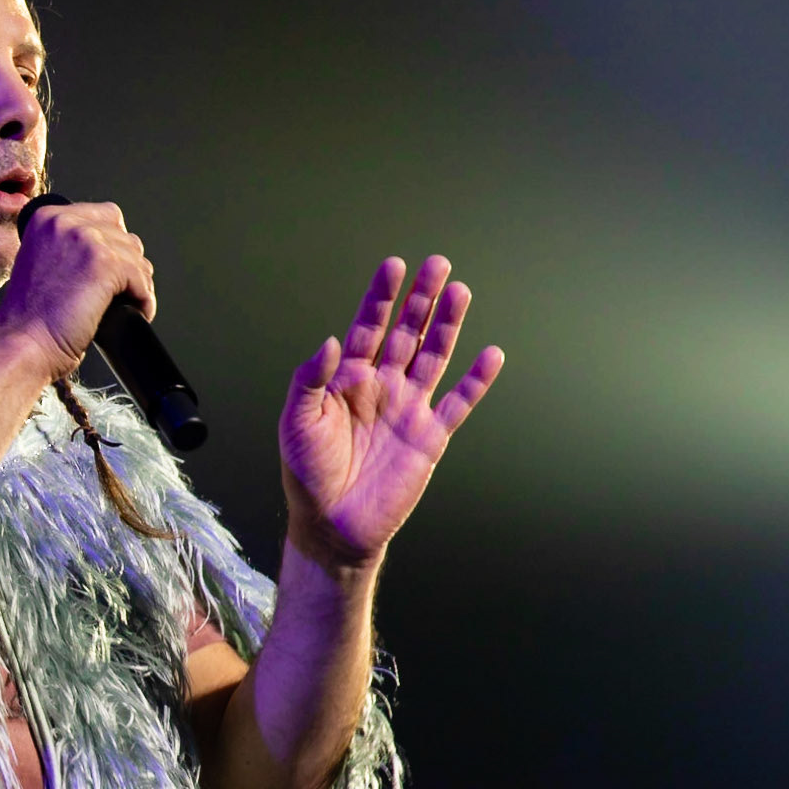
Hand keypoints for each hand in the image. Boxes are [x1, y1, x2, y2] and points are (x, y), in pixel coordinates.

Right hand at [0, 200, 155, 380]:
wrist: (24, 344)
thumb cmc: (30, 320)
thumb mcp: (41, 265)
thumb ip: (68, 248)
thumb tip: (109, 251)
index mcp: (46, 217)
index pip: (104, 215)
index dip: (114, 245)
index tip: (113, 272)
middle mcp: (64, 221)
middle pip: (123, 234)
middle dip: (128, 264)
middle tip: (123, 292)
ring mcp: (85, 239)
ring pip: (136, 255)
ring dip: (138, 283)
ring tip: (129, 305)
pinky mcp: (104, 264)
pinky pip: (141, 277)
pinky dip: (144, 299)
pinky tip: (135, 312)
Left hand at [280, 255, 503, 570]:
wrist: (333, 525)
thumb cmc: (307, 474)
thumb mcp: (297, 422)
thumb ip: (310, 379)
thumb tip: (330, 340)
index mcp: (346, 379)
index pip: (368, 328)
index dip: (381, 298)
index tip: (394, 266)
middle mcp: (381, 387)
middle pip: (406, 333)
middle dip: (420, 299)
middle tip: (437, 263)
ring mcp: (407, 409)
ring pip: (434, 358)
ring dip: (447, 326)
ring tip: (460, 292)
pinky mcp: (430, 437)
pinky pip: (457, 403)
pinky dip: (475, 381)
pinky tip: (491, 354)